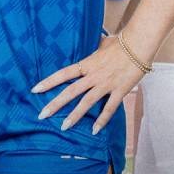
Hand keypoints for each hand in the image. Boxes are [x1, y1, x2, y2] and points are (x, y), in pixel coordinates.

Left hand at [31, 35, 146, 132]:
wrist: (139, 45)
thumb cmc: (121, 42)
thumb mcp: (102, 43)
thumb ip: (95, 48)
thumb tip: (94, 42)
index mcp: (86, 64)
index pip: (63, 74)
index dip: (48, 82)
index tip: (34, 90)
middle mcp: (93, 76)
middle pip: (70, 91)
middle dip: (55, 104)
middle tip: (41, 115)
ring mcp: (106, 84)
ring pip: (87, 102)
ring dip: (74, 115)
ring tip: (63, 126)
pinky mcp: (119, 91)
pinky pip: (109, 108)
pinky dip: (102, 120)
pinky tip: (94, 130)